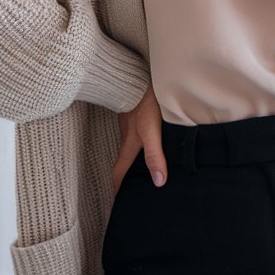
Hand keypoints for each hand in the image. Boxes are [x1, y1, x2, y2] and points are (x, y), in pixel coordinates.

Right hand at [114, 78, 166, 194]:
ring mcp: (129, 120)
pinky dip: (139, 138)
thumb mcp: (151, 130)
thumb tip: (158, 182)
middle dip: (125, 175)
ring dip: (133, 156)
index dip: (118, 188)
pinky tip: (149, 136)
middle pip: (125, 159)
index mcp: (130, 143)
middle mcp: (127, 134)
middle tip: (130, 188)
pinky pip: (135, 129)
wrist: (135, 73)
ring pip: (130, 143)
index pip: (120, 171)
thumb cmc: (144, 101)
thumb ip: (154, 154)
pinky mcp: (133, 108)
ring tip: (142, 166)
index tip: (116, 201)